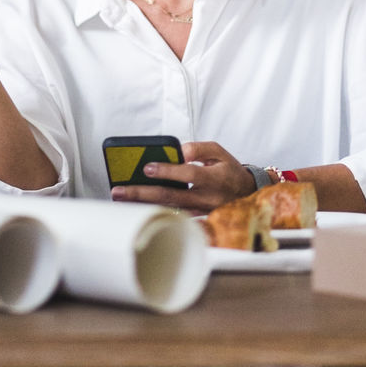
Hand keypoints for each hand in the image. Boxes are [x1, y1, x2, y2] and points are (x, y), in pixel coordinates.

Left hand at [111, 140, 254, 212]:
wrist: (245, 194)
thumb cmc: (229, 170)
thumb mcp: (219, 152)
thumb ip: (199, 148)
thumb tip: (179, 151)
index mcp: (214, 178)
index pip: (189, 174)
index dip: (168, 171)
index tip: (147, 167)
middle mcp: (206, 197)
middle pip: (171, 196)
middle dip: (142, 192)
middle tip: (119, 190)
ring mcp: (199, 211)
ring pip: (168, 208)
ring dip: (143, 203)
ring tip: (121, 197)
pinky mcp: (194, 218)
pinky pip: (171, 214)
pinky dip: (153, 209)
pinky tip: (136, 205)